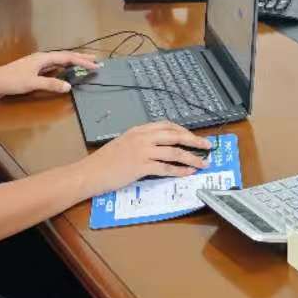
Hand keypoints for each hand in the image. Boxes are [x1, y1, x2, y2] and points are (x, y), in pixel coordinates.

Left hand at [0, 51, 98, 100]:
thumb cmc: (11, 81)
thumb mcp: (32, 83)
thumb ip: (51, 84)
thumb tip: (69, 87)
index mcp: (43, 58)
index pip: (67, 58)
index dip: (82, 62)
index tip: (96, 66)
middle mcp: (41, 59)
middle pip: (65, 57)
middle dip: (80, 58)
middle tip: (95, 60)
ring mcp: (37, 65)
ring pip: (59, 62)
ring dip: (72, 64)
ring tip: (84, 65)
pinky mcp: (32, 72)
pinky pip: (53, 68)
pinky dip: (62, 70)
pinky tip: (64, 73)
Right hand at [81, 121, 214, 193]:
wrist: (90, 172)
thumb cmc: (104, 161)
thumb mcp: (124, 143)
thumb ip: (141, 141)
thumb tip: (160, 147)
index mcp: (139, 130)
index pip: (167, 125)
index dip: (183, 131)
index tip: (193, 137)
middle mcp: (142, 137)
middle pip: (175, 135)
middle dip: (194, 140)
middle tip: (207, 146)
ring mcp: (142, 151)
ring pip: (174, 152)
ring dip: (192, 158)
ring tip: (203, 163)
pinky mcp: (141, 166)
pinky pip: (166, 167)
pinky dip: (180, 170)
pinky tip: (188, 172)